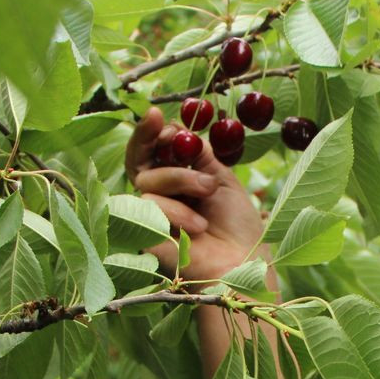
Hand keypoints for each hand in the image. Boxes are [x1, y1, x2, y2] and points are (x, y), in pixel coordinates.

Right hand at [125, 107, 265, 285]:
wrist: (242, 262)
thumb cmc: (237, 227)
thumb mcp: (222, 180)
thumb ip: (199, 155)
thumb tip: (178, 128)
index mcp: (180, 181)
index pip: (157, 150)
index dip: (154, 131)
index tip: (160, 116)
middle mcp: (162, 196)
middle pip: (137, 159)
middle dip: (144, 136)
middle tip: (153, 119)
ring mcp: (150, 215)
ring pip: (147, 177)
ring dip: (181, 179)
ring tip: (208, 193)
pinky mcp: (144, 234)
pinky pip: (149, 204)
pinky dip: (176, 210)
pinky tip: (198, 226)